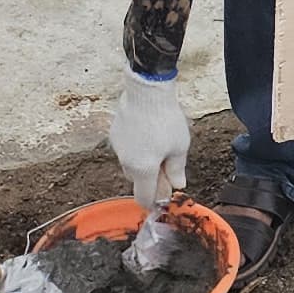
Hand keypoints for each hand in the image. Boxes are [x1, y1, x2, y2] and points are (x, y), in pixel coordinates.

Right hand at [107, 69, 188, 205]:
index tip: (163, 196)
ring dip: (143, 160)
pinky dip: (136, 146)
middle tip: (167, 161)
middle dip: (151, 176)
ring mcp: (118, 148)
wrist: (146, 91)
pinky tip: (148, 131)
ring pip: (131, 163)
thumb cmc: (165, 119)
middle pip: (138, 180)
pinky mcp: (114, 134)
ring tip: (159, 141)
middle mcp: (127, 162)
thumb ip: (177, 170)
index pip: (144, 198)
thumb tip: (177, 184)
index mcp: (143, 170)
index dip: (154, 201)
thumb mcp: (179, 147)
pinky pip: (126, 148)